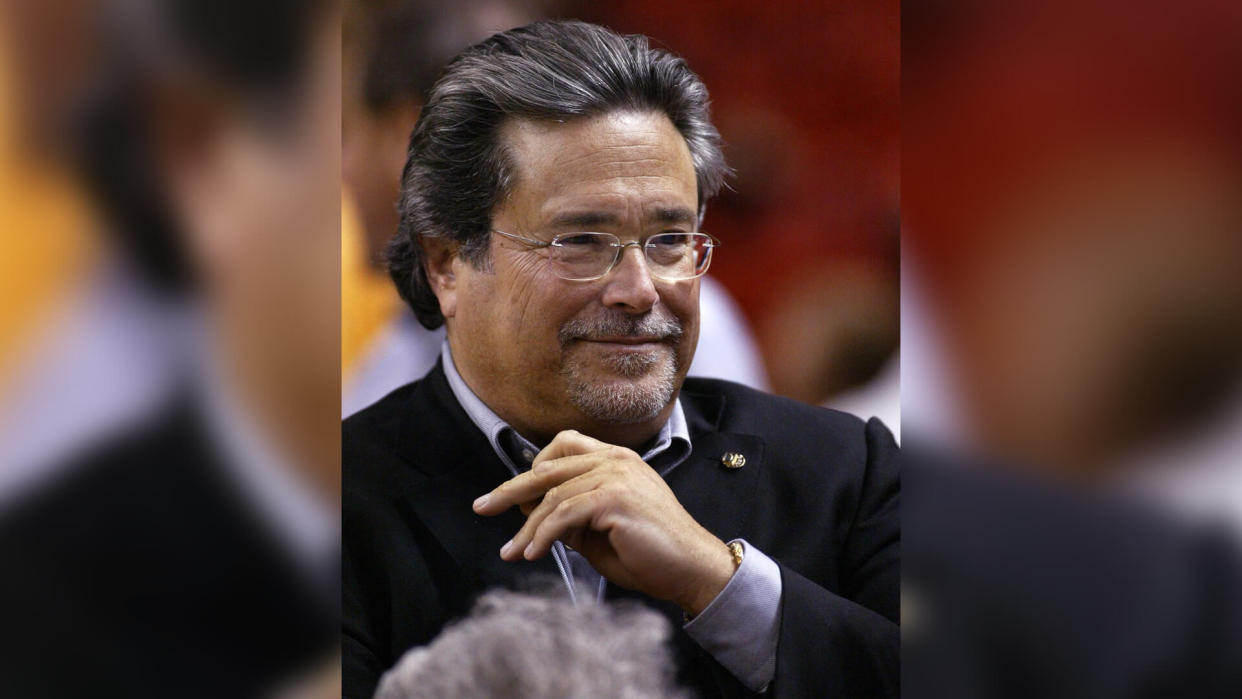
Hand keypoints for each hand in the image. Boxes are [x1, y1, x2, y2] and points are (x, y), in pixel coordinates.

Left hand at [473, 430, 735, 615]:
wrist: (692, 569)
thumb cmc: (650, 553)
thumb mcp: (600, 532)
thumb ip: (570, 518)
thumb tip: (532, 517)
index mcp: (615, 459)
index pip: (561, 448)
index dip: (530, 472)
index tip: (509, 500)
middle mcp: (615, 460)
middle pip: (547, 467)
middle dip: (509, 490)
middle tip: (482, 508)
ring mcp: (616, 476)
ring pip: (552, 496)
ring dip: (526, 528)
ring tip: (513, 552)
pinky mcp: (615, 499)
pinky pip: (564, 514)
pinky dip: (543, 536)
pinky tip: (534, 553)